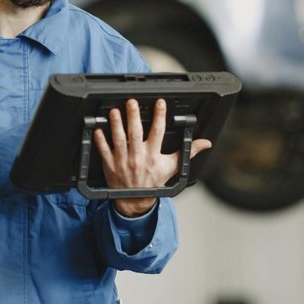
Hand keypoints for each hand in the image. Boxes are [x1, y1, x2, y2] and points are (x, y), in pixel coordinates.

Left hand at [93, 98, 211, 216]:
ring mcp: (122, 161)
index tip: (159, 103)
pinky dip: (100, 141)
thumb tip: (205, 143)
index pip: (158, 132)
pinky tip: (98, 129)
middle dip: (133, 117)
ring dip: (116, 125)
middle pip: (135, 133)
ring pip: (118, 140)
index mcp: (153, 155)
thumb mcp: (172, 167)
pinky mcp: (110, 165)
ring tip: (115, 111)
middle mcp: (138, 157)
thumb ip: (188, 152)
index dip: (159, 116)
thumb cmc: (153, 181)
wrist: (135, 201)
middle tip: (131, 102)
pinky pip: (104, 151)